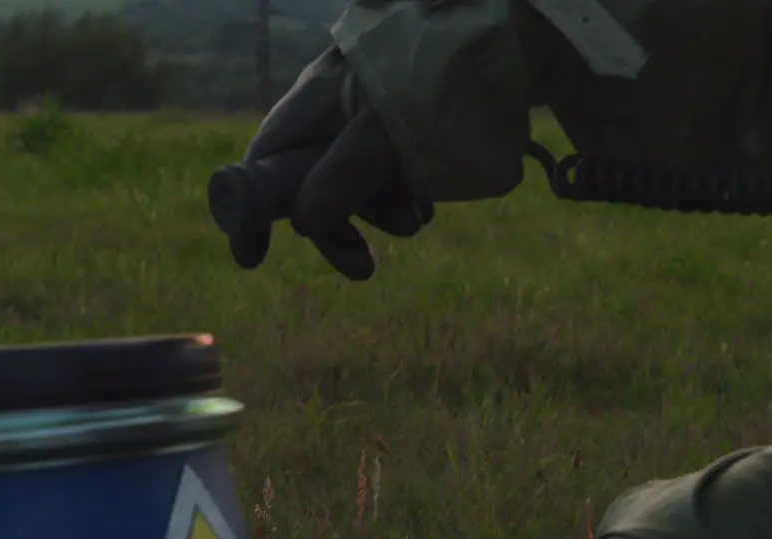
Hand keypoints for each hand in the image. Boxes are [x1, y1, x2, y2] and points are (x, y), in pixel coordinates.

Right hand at [208, 48, 432, 279]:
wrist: (519, 41)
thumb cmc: (442, 79)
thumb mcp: (382, 134)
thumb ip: (338, 182)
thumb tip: (306, 226)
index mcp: (316, 95)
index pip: (264, 158)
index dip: (251, 210)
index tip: (251, 258)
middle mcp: (337, 106)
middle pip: (310, 179)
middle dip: (336, 222)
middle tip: (363, 265)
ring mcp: (374, 117)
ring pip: (357, 182)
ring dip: (380, 210)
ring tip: (415, 217)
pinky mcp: (412, 127)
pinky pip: (393, 174)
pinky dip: (405, 193)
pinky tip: (429, 197)